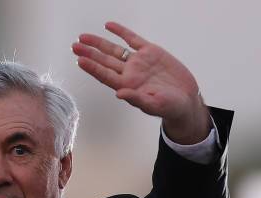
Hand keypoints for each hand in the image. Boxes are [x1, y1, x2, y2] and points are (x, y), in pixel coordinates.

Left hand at [72, 21, 210, 143]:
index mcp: (127, 86)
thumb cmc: (169, 107)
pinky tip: (108, 26)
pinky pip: (132, 39)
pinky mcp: (151, 52)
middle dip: (89, 53)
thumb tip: (119, 94)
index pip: (105, 75)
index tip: (79, 60)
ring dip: (99, 43)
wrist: (186, 99)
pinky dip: (121, 32)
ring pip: (114, 50)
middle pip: (104, 61)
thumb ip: (136, 99)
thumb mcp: (153, 105)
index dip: (92, 68)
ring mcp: (138, 62)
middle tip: (75, 46)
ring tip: (83, 37)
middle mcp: (129, 73)